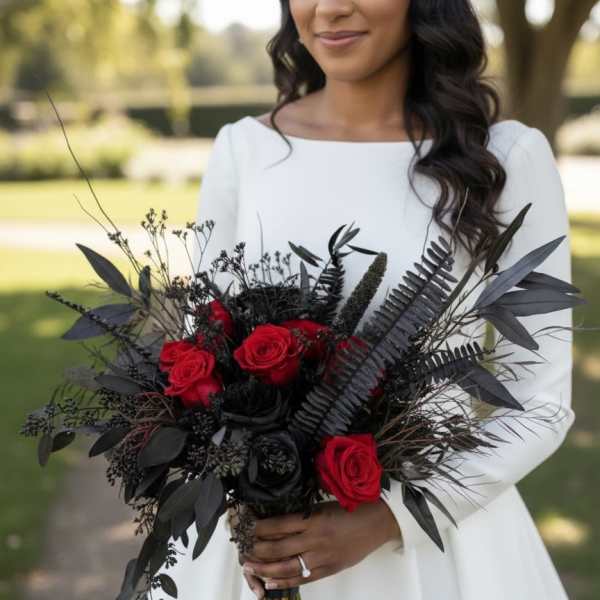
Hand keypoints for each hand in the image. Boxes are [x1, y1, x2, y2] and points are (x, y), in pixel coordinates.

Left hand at [240, 500, 401, 593]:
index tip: (246, 526)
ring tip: (250, 566)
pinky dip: (285, 580)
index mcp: (314, 518)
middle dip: (257, 549)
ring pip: (287, 566)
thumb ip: (304, 515)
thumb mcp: (325, 505)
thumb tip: (279, 523)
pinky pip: (303, 578)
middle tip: (242, 548)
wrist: (379, 522)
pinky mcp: (330, 569)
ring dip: (265, 568)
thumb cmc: (352, 507)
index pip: (278, 525)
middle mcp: (315, 539)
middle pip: (278, 548)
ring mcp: (322, 557)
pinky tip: (270, 581)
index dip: (260, 528)